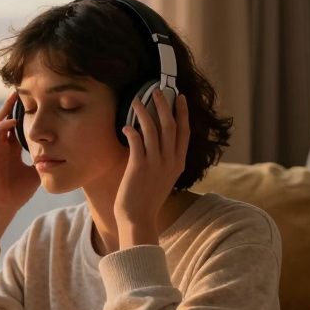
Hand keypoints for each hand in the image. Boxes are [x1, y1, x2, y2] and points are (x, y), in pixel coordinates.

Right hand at [0, 90, 40, 213]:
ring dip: (7, 108)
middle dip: (15, 104)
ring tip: (15, 95)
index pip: (19, 124)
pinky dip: (3, 125)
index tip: (38, 99)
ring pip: (0, 121)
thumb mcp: (37, 171)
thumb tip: (64, 151)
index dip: (27, 112)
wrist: (3, 205)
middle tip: (25, 88)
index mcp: (13, 148)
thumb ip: (45, 159)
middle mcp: (3, 144)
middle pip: (8, 117)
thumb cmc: (18, 191)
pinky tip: (14, 119)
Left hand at [114, 88, 189, 227]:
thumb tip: (154, 141)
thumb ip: (163, 160)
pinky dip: (131, 131)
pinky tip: (125, 126)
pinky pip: (136, 142)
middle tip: (156, 90)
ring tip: (136, 100)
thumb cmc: (147, 199)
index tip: (179, 97)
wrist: (139, 218)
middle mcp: (170, 161)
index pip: (184, 132)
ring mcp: (155, 163)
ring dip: (144, 112)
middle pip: (170, 126)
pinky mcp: (139, 167)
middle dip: (163, 105)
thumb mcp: (163, 178)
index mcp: (178, 163)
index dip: (182, 113)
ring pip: (152, 130)